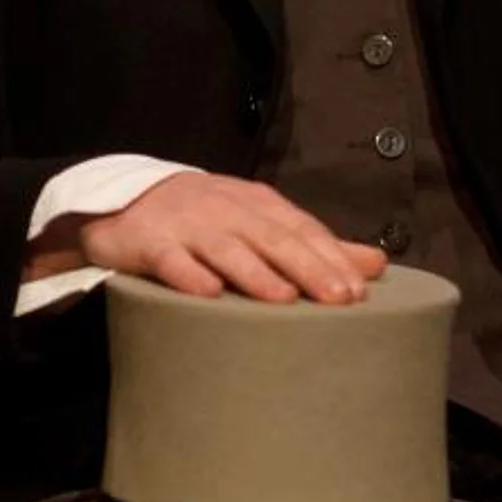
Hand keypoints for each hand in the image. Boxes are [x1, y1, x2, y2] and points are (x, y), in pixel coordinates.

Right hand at [39, 172, 388, 303]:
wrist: (125, 202)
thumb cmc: (208, 221)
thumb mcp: (262, 224)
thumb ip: (316, 246)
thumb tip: (377, 263)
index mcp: (259, 206)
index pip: (302, 229)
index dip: (331, 257)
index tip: (359, 291)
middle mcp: (228, 210)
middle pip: (273, 238)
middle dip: (308, 267)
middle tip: (339, 298)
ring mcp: (188, 225)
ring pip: (226, 249)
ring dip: (255, 272)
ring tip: (284, 299)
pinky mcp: (150, 242)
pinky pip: (171, 260)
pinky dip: (188, 276)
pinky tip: (208, 294)